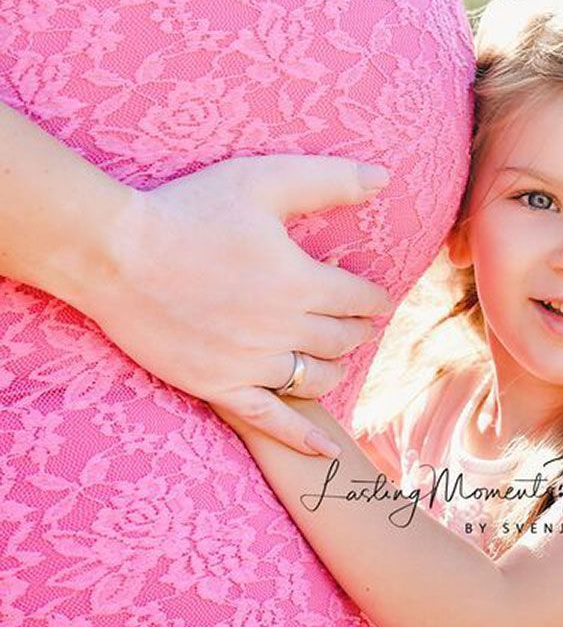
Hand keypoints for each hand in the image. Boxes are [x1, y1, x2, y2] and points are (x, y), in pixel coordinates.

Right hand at [82, 154, 391, 455]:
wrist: (115, 254)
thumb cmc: (188, 209)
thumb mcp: (262, 180)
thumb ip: (327, 180)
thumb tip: (384, 177)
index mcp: (299, 281)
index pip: (357, 297)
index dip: (372, 298)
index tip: (376, 298)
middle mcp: (282, 328)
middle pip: (341, 338)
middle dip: (356, 330)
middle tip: (358, 325)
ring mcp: (250, 363)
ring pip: (315, 377)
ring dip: (335, 368)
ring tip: (336, 359)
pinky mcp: (218, 386)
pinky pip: (272, 419)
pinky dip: (303, 437)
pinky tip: (327, 449)